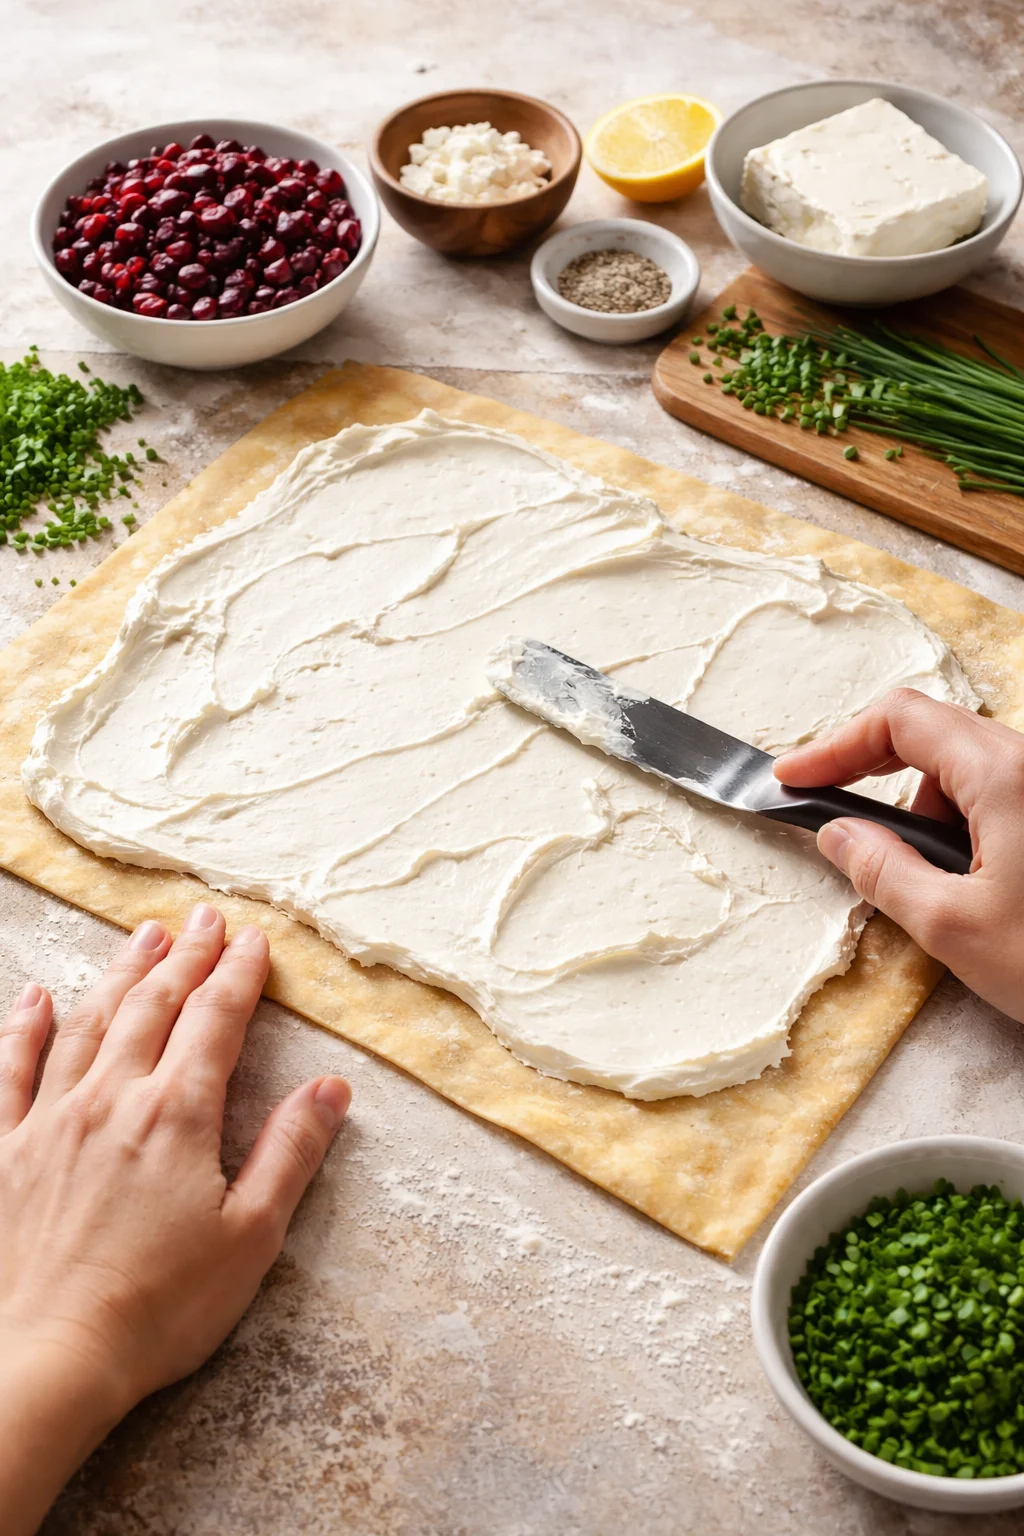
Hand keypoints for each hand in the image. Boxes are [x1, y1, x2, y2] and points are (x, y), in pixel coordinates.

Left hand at [0, 904, 349, 1535]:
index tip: (255, 941)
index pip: (215, 1021)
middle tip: (205, 917)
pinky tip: (34, 998)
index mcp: (176, 1114)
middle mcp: (111, 1099)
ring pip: (88, 1023)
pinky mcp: (4, 1152)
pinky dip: (23, 1029)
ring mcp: (49, 1121)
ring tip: (144, 936)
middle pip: (153, 1006)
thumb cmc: (157, 1308)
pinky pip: (11, 1071)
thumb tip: (329, 1089)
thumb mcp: (250, 1237)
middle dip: (187, 957)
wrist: (45, 1360)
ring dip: (120, 973)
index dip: (238, 975)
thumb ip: (289, 1153)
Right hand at [774, 687, 1023, 1021]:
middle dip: (878, 780)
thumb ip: (881, 870)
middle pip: (933, 736)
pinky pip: (1001, 796)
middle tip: (840, 827)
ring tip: (933, 886)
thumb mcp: (952, 927)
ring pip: (968, 769)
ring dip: (930, 814)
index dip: (834, 745)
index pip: (900, 719)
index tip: (793, 780)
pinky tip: (973, 885)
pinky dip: (967, 827)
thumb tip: (839, 834)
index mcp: (1004, 773)